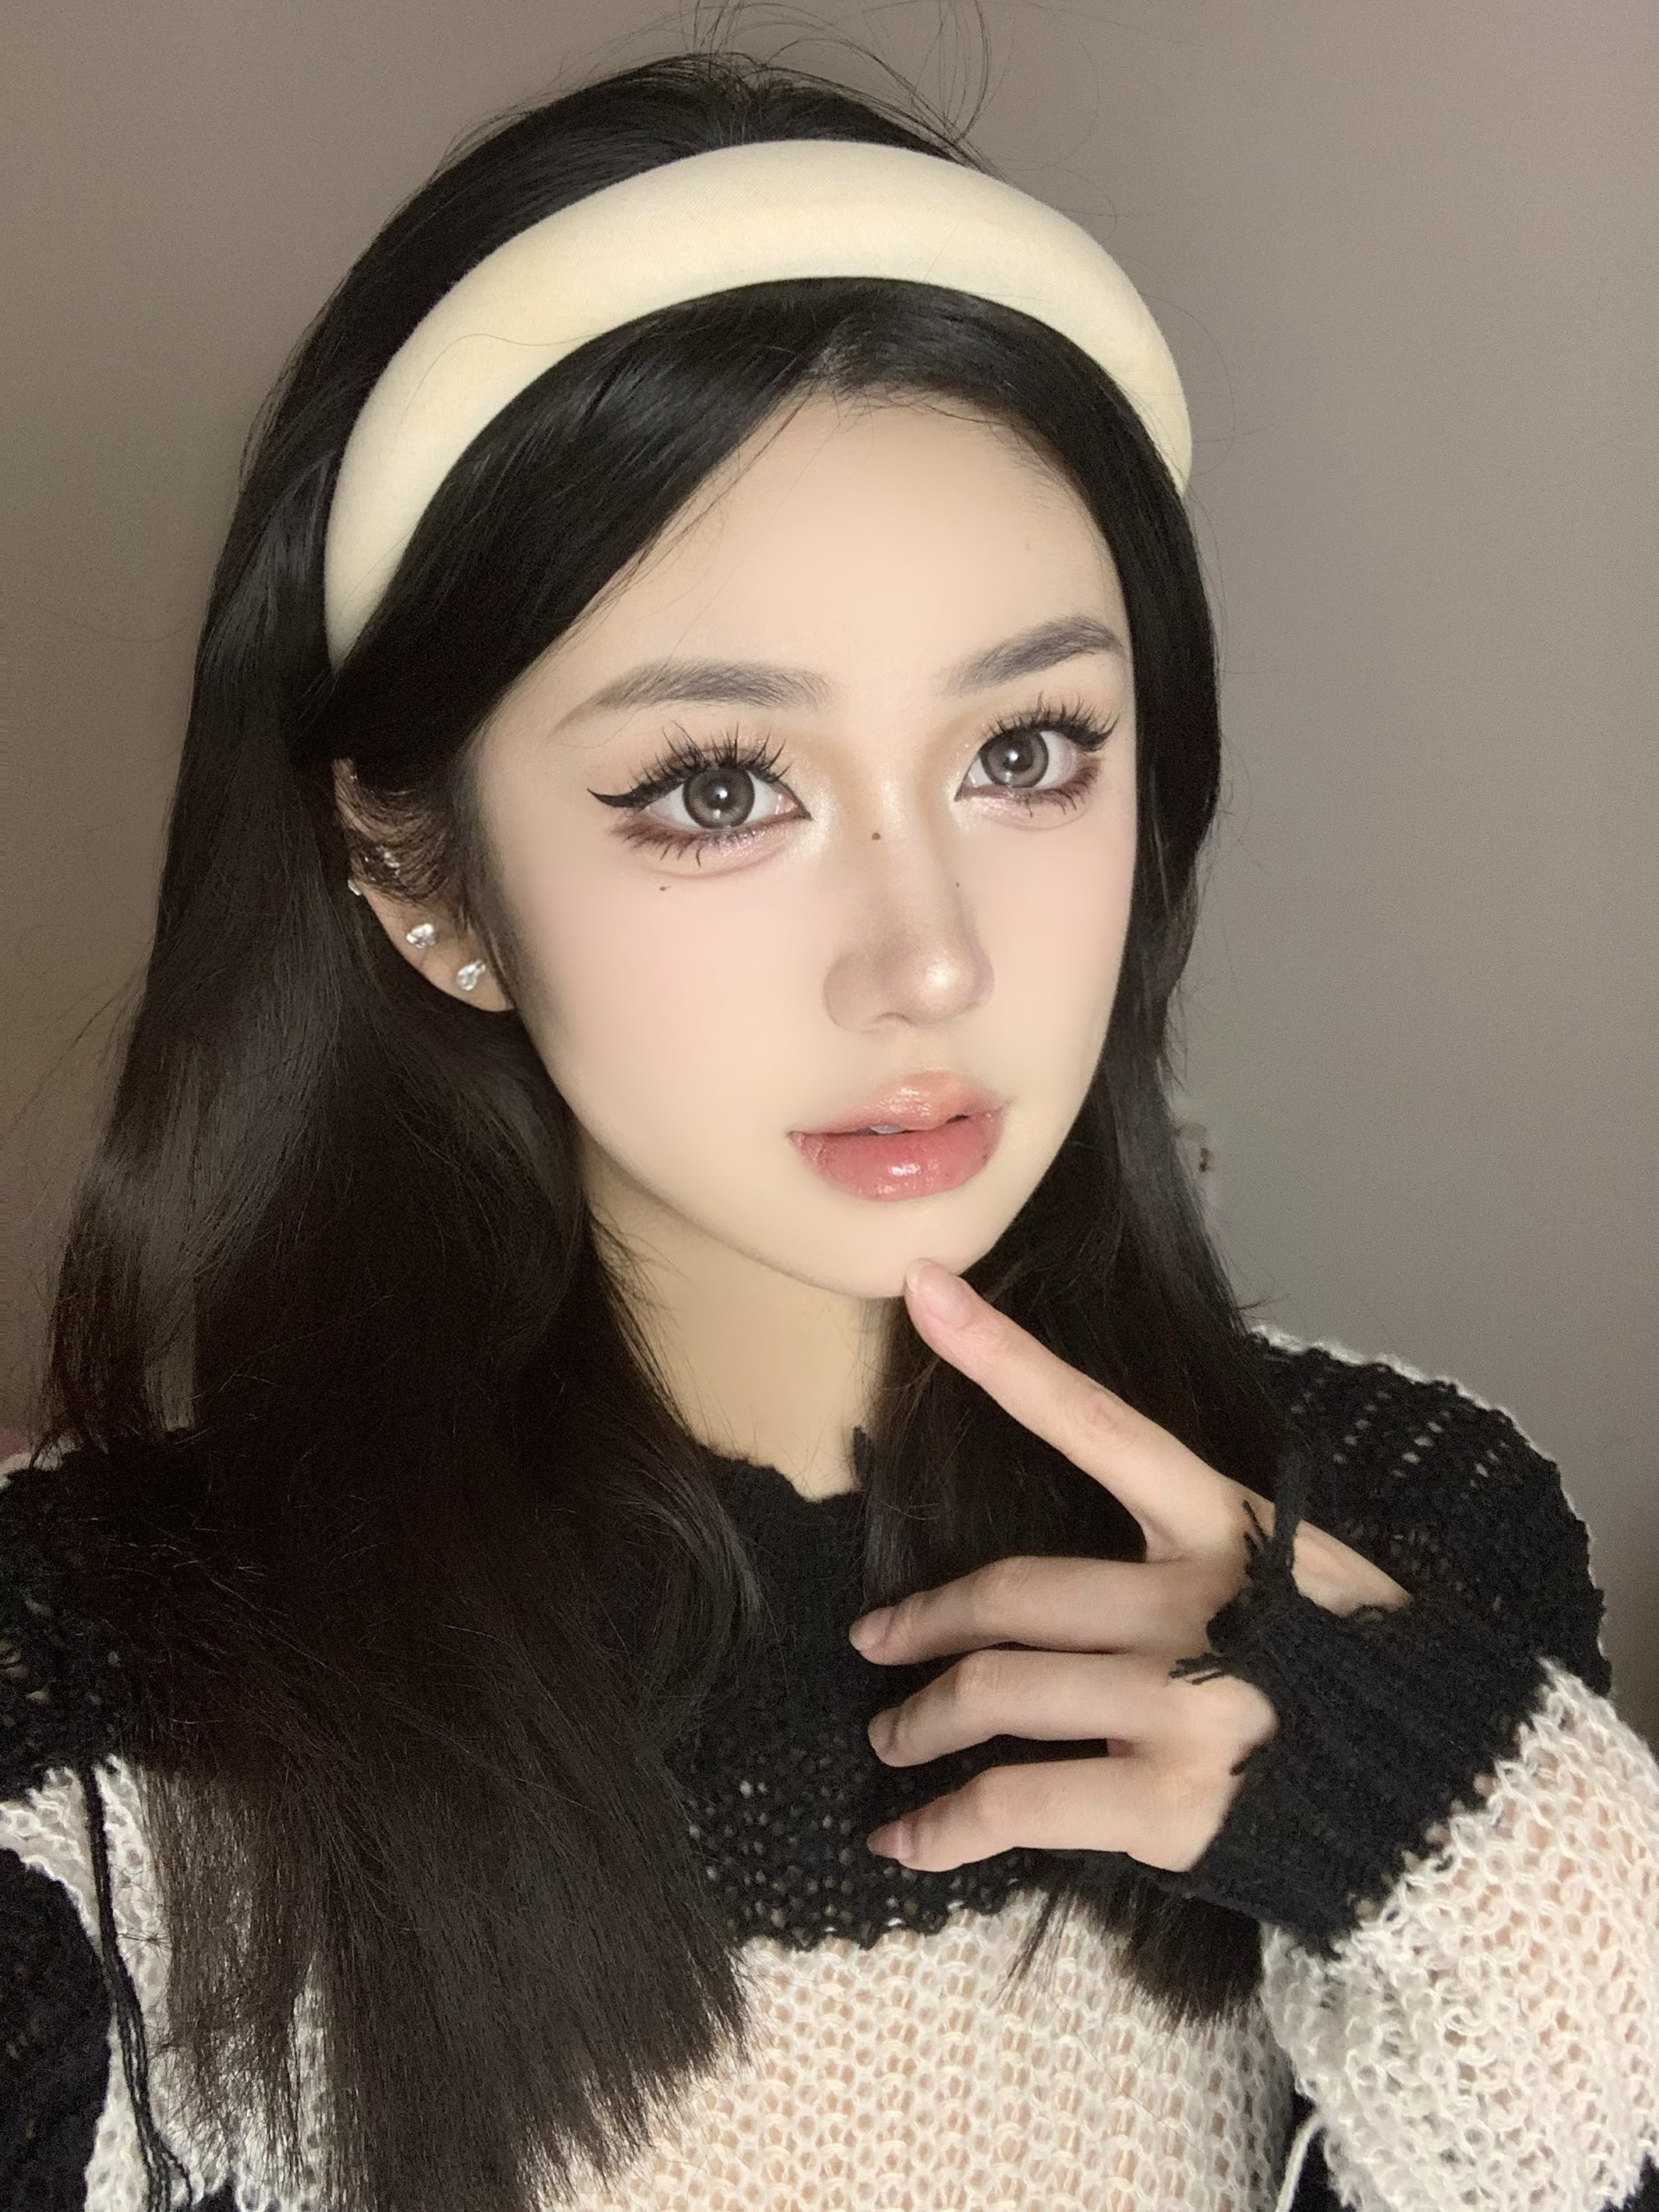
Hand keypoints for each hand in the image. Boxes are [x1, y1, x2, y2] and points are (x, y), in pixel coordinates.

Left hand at [851, 1261, 1407, 1874]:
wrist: (1452, 1805)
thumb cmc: (1357, 1673)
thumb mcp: (1297, 1572)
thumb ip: (1191, 1555)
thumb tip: (1082, 1576)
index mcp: (1227, 1526)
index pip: (1094, 1423)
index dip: (1001, 1356)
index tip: (921, 1287)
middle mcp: (1201, 1605)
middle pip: (1012, 1594)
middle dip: (923, 1625)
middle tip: (875, 1642)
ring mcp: (1185, 1706)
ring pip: (997, 1695)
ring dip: (919, 1721)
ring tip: (891, 1736)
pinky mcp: (1171, 1806)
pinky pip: (1016, 1803)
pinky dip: (943, 1825)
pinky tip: (903, 1838)